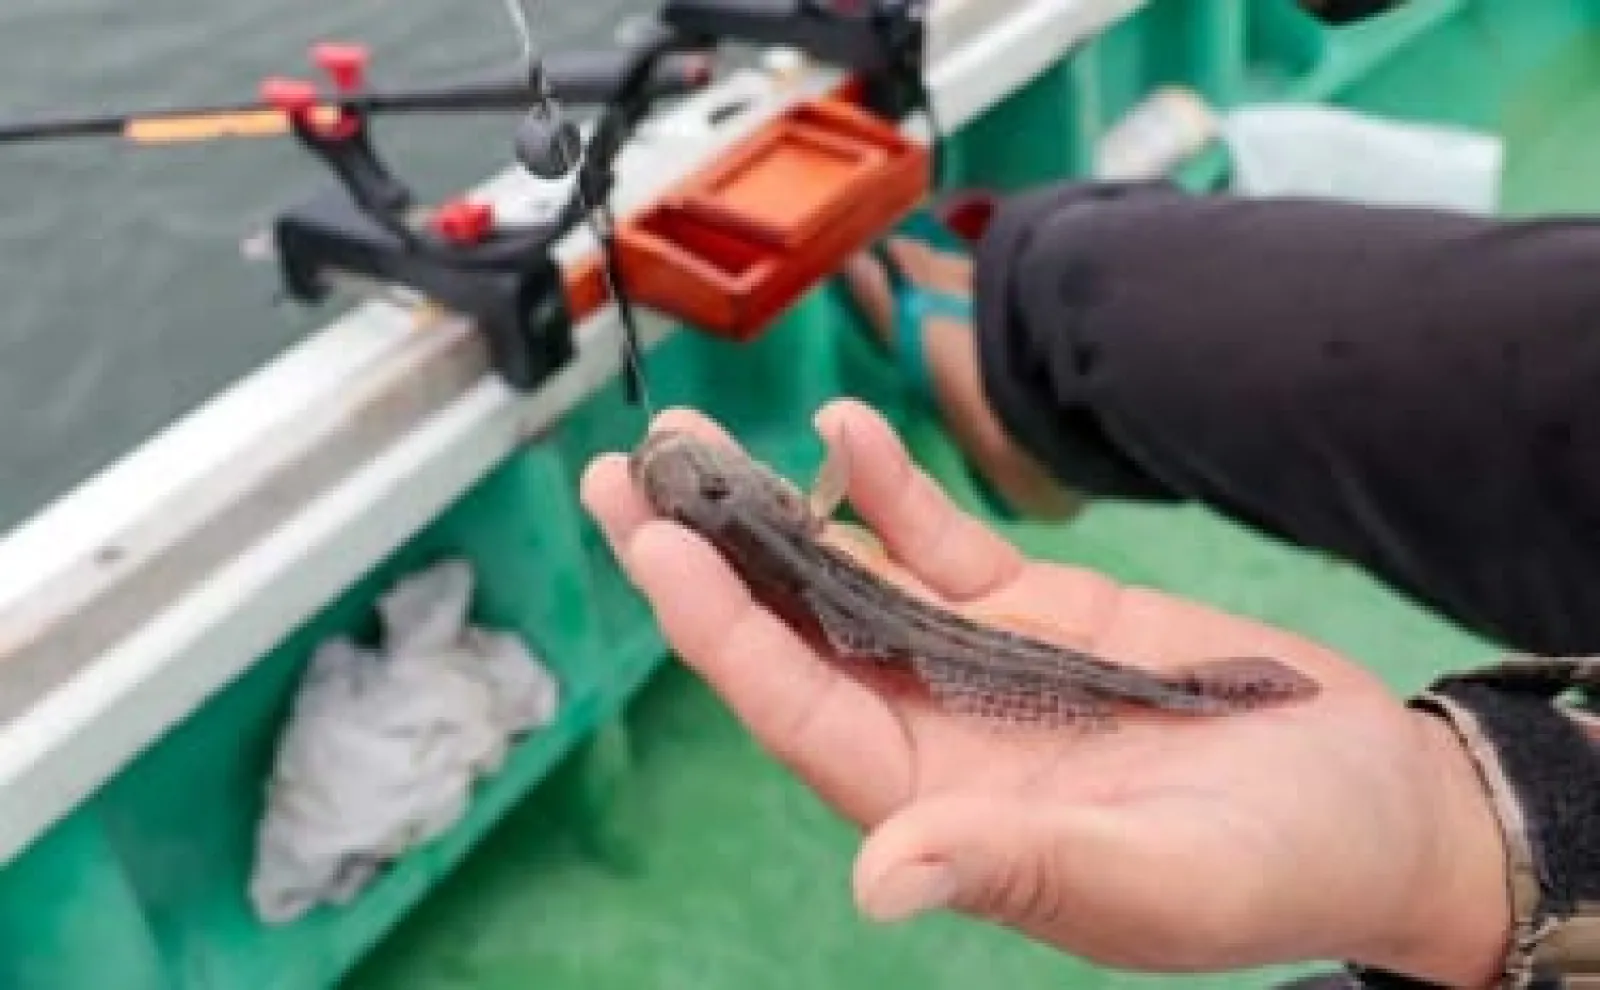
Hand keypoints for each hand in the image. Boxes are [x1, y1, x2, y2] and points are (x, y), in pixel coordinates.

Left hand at [580, 399, 1509, 986]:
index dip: (718, 630)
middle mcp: (934, 730)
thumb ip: (1019, 867)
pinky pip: (937, 547)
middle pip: (789, 636)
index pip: (796, 708)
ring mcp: (978, 664)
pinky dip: (889, 492)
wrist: (1376, 811)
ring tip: (692, 438)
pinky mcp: (1036, 614)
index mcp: (938, 803)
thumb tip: (880, 880)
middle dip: (705, 556)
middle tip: (626, 474)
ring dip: (773, 511)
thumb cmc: (1281, 869)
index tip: (655, 545)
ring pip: (847, 578)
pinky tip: (845, 433)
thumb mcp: (1155, 880)